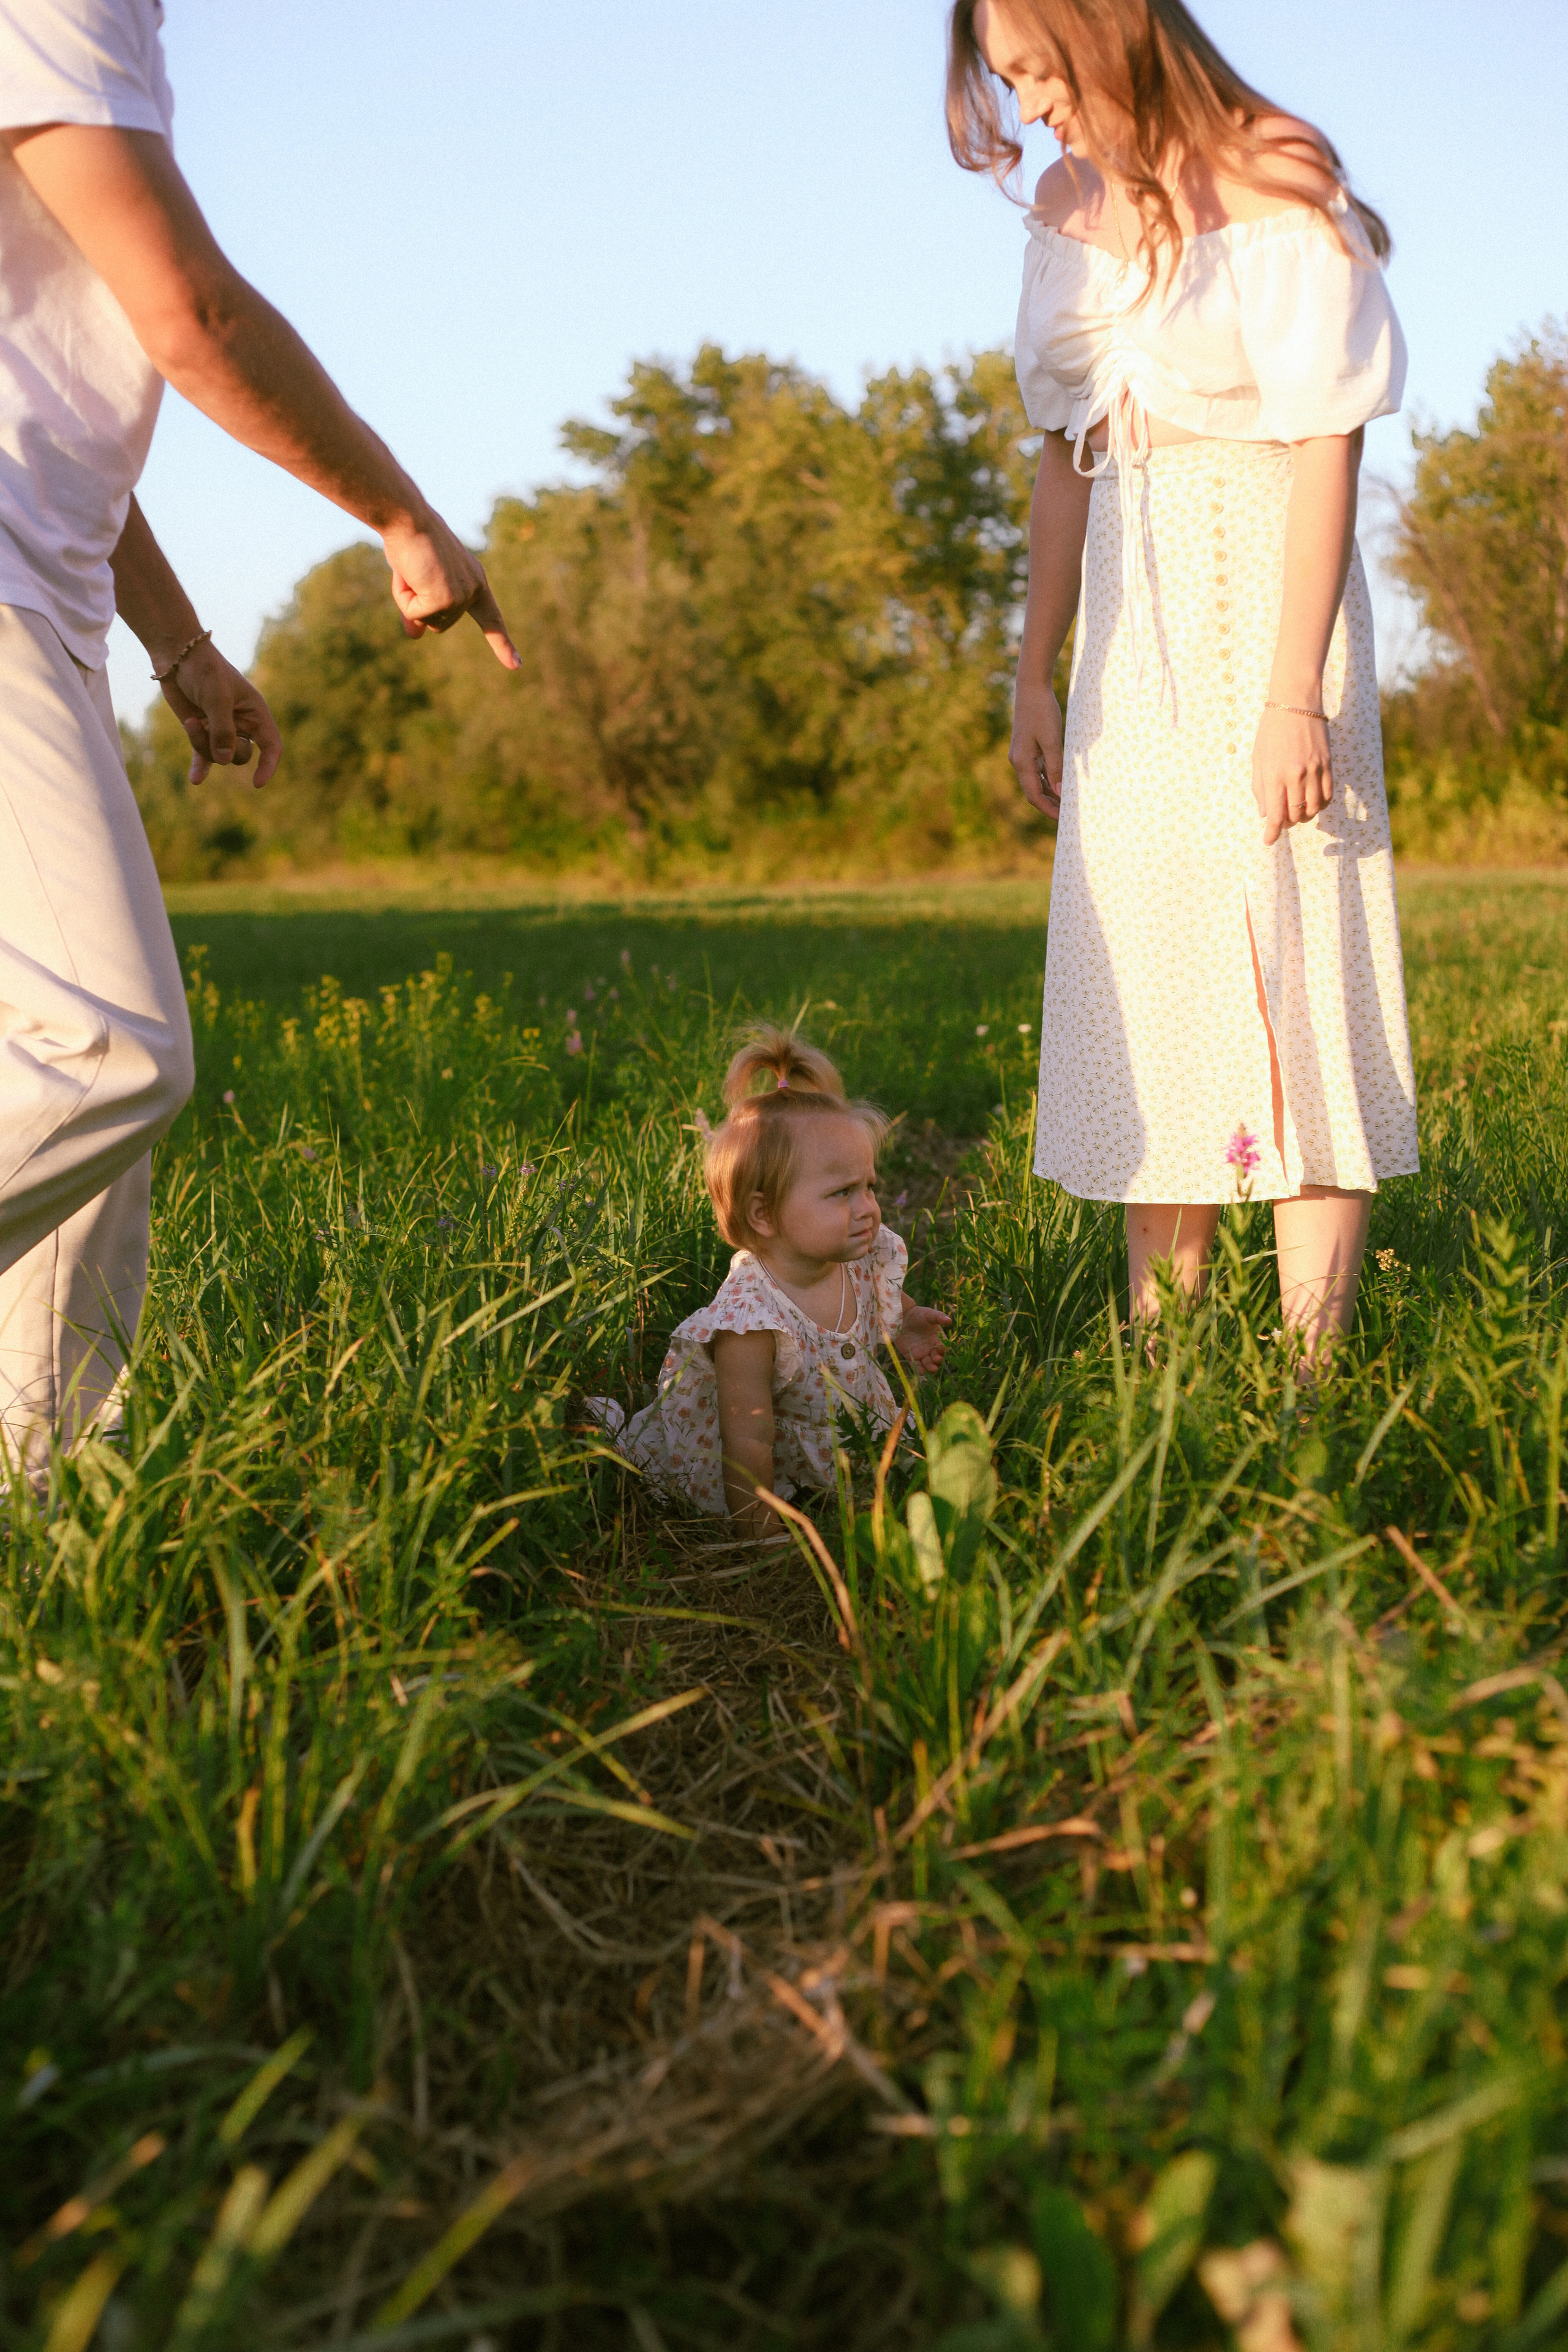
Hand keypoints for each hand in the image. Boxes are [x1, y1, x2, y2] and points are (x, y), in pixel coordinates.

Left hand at [159, 640, 281, 787]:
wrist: (176, 654)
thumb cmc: (203, 669)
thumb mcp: (216, 697)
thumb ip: (222, 730)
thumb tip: (224, 760)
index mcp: (255, 712)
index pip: (272, 746)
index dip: (268, 766)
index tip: (256, 784)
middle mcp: (241, 723)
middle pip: (240, 755)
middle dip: (223, 749)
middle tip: (206, 726)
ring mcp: (220, 728)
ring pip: (218, 755)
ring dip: (202, 744)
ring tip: (190, 722)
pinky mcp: (201, 730)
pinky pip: (203, 756)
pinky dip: (199, 767)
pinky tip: (195, 780)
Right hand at [382, 512, 518, 669]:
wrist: (408, 517)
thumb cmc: (410, 541)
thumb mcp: (416, 578)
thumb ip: (420, 607)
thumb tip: (416, 636)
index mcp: (475, 581)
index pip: (492, 619)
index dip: (502, 644)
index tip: (517, 665)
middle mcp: (474, 589)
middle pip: (439, 625)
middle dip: (417, 604)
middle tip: (414, 569)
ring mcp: (462, 595)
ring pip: (427, 622)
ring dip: (409, 599)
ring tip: (412, 568)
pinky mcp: (447, 599)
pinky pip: (416, 615)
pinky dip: (404, 597)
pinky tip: (410, 572)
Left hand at [894, 1301, 951, 1374]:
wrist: (902, 1317)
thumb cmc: (918, 1314)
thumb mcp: (929, 1314)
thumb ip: (939, 1317)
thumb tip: (949, 1321)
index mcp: (938, 1339)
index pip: (943, 1348)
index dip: (943, 1350)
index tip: (939, 1350)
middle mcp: (931, 1348)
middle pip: (937, 1359)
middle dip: (938, 1361)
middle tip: (935, 1360)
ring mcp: (922, 1353)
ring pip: (928, 1364)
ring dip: (930, 1368)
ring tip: (931, 1369)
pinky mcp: (911, 1356)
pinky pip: (916, 1366)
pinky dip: (919, 1370)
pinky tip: (921, 1372)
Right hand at [1011, 678, 1063, 819]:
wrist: (1031, 688)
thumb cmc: (1042, 712)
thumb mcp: (1051, 741)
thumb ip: (1056, 768)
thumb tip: (1060, 793)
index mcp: (1022, 762)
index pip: (1034, 796)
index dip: (1048, 809)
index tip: (1063, 819)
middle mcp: (1018, 761)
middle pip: (1033, 792)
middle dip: (1049, 804)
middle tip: (1067, 814)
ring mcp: (1022, 755)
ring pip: (1035, 782)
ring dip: (1049, 793)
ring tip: (1065, 801)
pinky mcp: (1027, 747)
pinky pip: (1037, 770)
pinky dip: (1048, 779)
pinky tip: (1059, 783)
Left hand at [1252, 703, 1331, 847]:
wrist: (1295, 704)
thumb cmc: (1271, 731)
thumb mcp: (1258, 759)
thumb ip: (1260, 788)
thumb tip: (1265, 814)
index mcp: (1274, 775)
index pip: (1275, 815)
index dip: (1272, 833)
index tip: (1268, 840)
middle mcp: (1296, 776)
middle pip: (1295, 814)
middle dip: (1287, 823)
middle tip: (1281, 822)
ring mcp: (1314, 770)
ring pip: (1314, 808)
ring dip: (1304, 815)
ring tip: (1297, 811)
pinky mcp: (1328, 764)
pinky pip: (1328, 794)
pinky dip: (1320, 804)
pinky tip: (1312, 802)